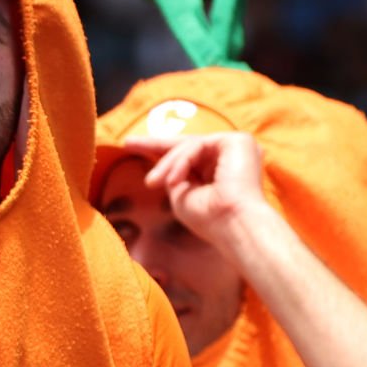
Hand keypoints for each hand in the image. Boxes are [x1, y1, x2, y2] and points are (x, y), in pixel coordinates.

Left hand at [121, 132, 269, 247]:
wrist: (233, 225)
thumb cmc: (209, 219)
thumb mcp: (181, 194)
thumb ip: (174, 175)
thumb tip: (163, 164)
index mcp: (219, 171)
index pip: (187, 157)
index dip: (160, 151)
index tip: (130, 145)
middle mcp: (230, 157)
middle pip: (187, 144)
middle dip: (155, 144)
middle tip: (127, 142)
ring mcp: (235, 148)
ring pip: (188, 146)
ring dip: (167, 164)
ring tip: (152, 183)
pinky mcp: (239, 141)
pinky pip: (197, 145)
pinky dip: (181, 161)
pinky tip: (173, 180)